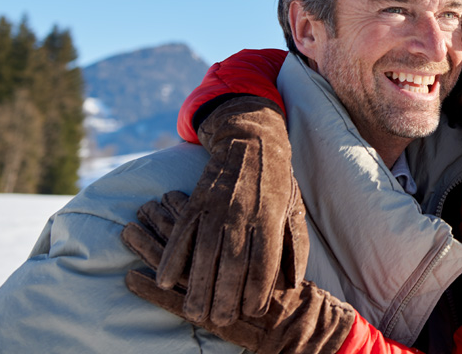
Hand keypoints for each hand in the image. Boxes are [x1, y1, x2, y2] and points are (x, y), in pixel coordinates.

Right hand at [147, 97, 308, 323]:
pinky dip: (172, 257)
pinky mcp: (197, 201)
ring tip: (193, 313)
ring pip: (204, 254)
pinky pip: (181, 233)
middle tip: (218, 321)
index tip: (251, 312)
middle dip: (224, 298)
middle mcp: (243, 215)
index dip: (256, 292)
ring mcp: (218, 208)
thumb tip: (292, 284)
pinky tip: (165, 280)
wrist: (251, 140)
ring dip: (196, 287)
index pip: (263, 265)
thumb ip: (295, 246)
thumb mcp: (294, 209)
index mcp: (271, 219)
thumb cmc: (278, 181)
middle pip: (232, 266)